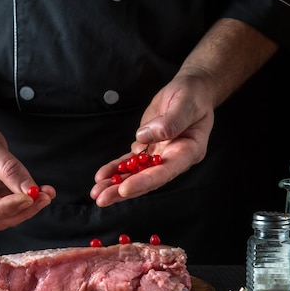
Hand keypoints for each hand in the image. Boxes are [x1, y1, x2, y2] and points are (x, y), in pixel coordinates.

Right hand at [0, 120, 55, 229]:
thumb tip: (30, 191)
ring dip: (29, 208)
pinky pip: (13, 209)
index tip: (30, 197)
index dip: (8, 206)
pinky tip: (42, 192)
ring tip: (46, 193)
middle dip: (23, 210)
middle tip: (44, 196)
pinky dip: (29, 203)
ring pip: (8, 217)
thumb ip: (9, 170)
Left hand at [90, 74, 214, 206]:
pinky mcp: (148, 148)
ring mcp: (160, 156)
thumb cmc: (193, 95)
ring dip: (115, 185)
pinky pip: (130, 162)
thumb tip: (143, 137)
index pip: (165, 172)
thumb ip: (170, 121)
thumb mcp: (186, 103)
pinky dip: (115, 169)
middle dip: (123, 190)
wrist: (192, 90)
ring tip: (96, 194)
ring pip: (136, 174)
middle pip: (147, 180)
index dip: (144, 182)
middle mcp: (173, 159)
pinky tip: (101, 177)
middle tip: (101, 199)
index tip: (124, 189)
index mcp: (188, 151)